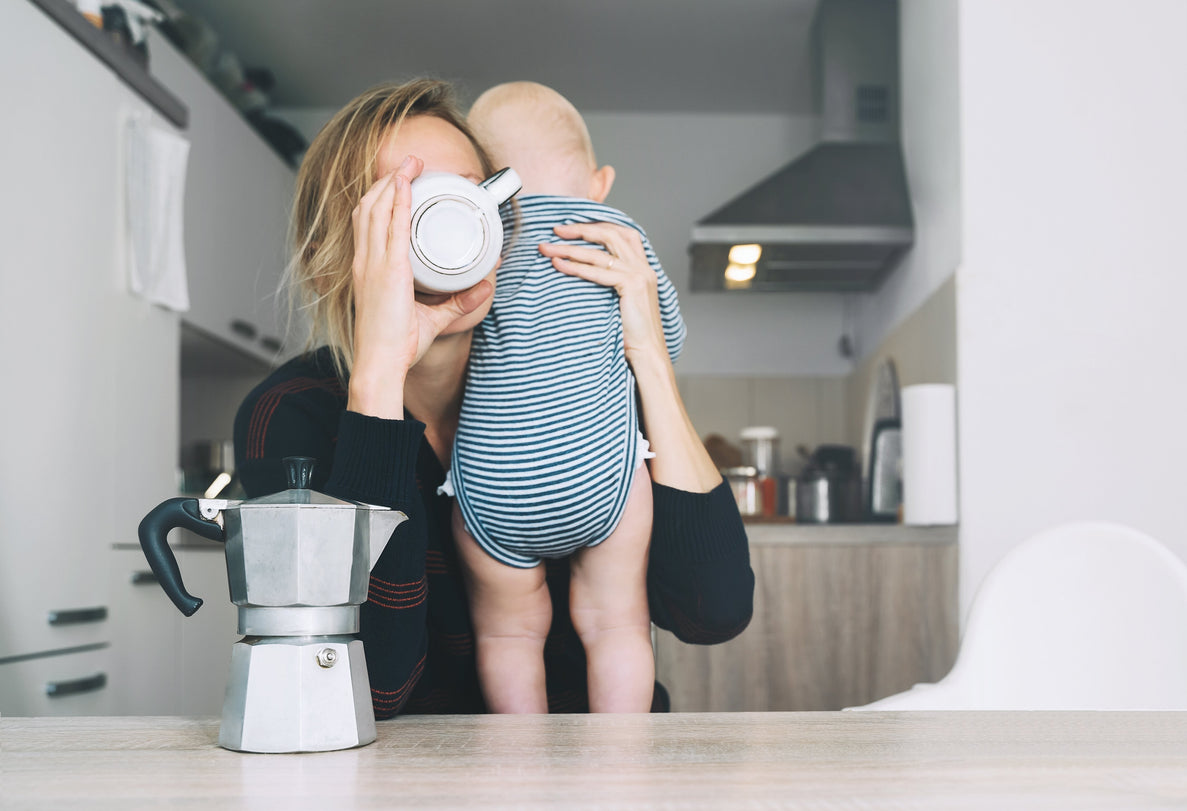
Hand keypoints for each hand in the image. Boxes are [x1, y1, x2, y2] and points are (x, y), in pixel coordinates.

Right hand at [348, 155, 492, 417]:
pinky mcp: (388, 270)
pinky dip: (397, 201)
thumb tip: (483, 288)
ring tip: (412, 164)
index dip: (380, 198)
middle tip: (410, 163)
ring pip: (378, 209)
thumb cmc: (395, 346)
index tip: (397, 181)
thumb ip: (456, 302)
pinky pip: (392, 226)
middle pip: (370, 208)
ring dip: (394, 181)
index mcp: (368, 269)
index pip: (367, 222)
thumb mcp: (429, 318)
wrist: (379, 363)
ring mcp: (374, 264)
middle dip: (388, 180)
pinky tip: (405, 183)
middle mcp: (367, 261)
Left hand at [538, 222, 667, 367]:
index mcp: (643, 266)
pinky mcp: (633, 285)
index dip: (596, 225)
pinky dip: (576, 267)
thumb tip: (583, 269)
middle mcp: (643, 266)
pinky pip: (598, 272)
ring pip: (599, 253)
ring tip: (547, 248)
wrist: (647, 351)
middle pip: (609, 235)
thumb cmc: (632, 331)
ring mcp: (640, 274)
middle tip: (555, 229)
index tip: (571, 227)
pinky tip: (559, 265)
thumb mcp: (623, 299)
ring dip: (570, 248)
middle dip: (580, 229)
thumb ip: (612, 281)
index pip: (621, 232)